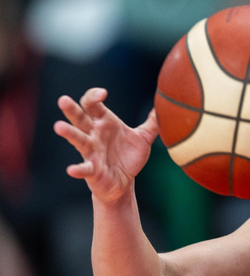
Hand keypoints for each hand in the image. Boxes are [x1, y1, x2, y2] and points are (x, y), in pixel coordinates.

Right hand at [54, 88, 158, 202]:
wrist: (124, 182)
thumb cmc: (129, 157)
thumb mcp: (143, 138)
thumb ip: (153, 123)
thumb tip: (164, 106)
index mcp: (104, 123)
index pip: (93, 105)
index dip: (94, 96)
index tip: (103, 93)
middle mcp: (94, 134)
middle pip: (79, 118)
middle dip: (71, 109)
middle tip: (63, 100)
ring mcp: (91, 152)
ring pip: (78, 140)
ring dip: (69, 134)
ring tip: (59, 127)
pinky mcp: (92, 170)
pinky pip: (84, 168)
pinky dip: (78, 169)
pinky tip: (72, 169)